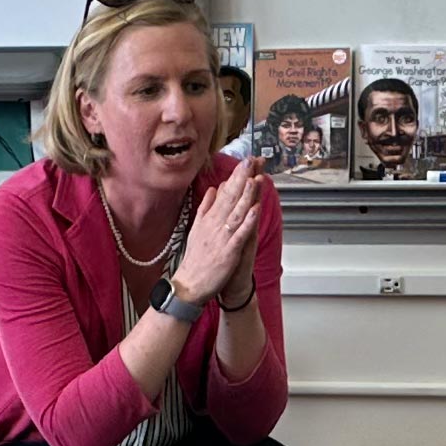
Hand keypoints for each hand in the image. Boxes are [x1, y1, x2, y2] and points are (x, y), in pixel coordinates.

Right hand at [175, 172, 261, 308]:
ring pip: (236, 212)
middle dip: (241, 178)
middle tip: (251, 160)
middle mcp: (214, 225)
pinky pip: (239, 234)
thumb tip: (214, 189)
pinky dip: (247, 221)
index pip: (224, 193)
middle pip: (230, 198)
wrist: (189, 285)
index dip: (235, 176)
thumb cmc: (196, 259)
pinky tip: (255, 209)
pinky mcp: (228, 252)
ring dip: (245, 195)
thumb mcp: (197, 229)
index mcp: (209, 219)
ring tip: (254, 178)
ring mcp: (221, 238)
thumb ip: (206, 208)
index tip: (245, 161)